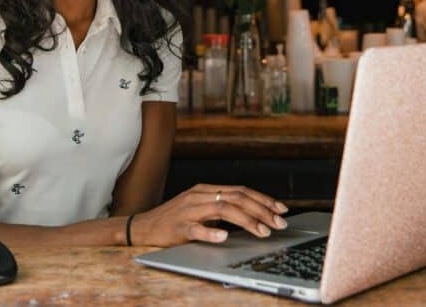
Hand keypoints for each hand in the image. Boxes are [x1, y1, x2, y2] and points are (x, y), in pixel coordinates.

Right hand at [130, 184, 288, 246]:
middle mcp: (199, 196)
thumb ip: (221, 208)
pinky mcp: (179, 226)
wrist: (144, 226)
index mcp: (206, 190)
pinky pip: (197, 229)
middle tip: (279, 223)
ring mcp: (188, 210)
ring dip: (246, 220)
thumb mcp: (200, 208)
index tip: (281, 209)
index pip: (240, 191)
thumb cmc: (175, 219)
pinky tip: (224, 237)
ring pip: (222, 209)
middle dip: (261, 210)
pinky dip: (212, 232)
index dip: (263, 199)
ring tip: (262, 231)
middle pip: (236, 198)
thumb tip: (251, 214)